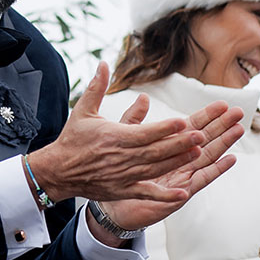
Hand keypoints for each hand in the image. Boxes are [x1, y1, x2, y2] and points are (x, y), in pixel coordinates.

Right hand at [28, 63, 242, 204]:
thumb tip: (103, 63)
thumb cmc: (73, 139)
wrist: (57, 171)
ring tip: (198, 153)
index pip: (144, 132)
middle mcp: (120, 157)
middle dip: (180, 144)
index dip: (165, 128)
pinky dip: (164, 195)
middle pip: (155, 151)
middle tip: (202, 135)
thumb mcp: (83, 111)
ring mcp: (123, 176)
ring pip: (155, 169)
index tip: (184, 121)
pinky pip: (146, 193)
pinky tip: (182, 193)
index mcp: (113, 137)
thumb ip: (97, 87)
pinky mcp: (122, 189)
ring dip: (177, 162)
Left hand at [87, 97, 243, 241]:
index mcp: (168, 146)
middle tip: (239, 112)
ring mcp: (183, 176)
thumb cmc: (120, 171)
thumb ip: (134, 119)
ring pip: (207, 156)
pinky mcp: (181, 192)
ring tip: (239, 129)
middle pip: (205, 139)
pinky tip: (231, 159)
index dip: (207, 116)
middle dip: (222, 126)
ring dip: (224, 143)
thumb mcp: (126, 140)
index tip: (222, 103)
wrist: (114, 203)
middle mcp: (180, 160)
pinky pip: (201, 179)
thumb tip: (142, 96)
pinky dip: (216, 169)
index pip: (192, 127)